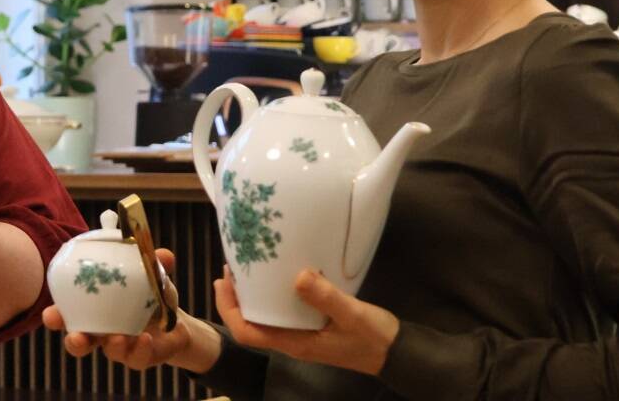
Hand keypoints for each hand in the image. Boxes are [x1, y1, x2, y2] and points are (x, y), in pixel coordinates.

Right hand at [42, 249, 220, 372]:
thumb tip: (164, 254)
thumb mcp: (155, 276)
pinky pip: (137, 358)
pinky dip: (139, 349)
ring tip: (117, 338)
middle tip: (77, 337)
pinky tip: (145, 339)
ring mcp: (121, 347)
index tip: (50, 314)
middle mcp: (103, 331)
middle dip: (74, 342)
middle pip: (80, 342)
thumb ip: (156, 265)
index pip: (69, 313)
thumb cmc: (153, 295)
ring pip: (110, 352)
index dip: (56, 317)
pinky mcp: (141, 358)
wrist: (177, 323)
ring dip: (111, 347)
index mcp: (96, 309)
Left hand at [215, 266, 399, 376]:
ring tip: (249, 266)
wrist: (396, 352)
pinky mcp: (312, 327)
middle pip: (250, 323)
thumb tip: (297, 276)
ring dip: (252, 295)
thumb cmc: (373, 337)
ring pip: (265, 317)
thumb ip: (326, 297)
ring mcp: (301, 335)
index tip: (223, 281)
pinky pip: (282, 312)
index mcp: (294, 342)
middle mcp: (292, 340)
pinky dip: (273, 294)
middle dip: (235, 297)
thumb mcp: (351, 314)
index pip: (247, 333)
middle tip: (232, 266)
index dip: (229, 308)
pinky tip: (280, 274)